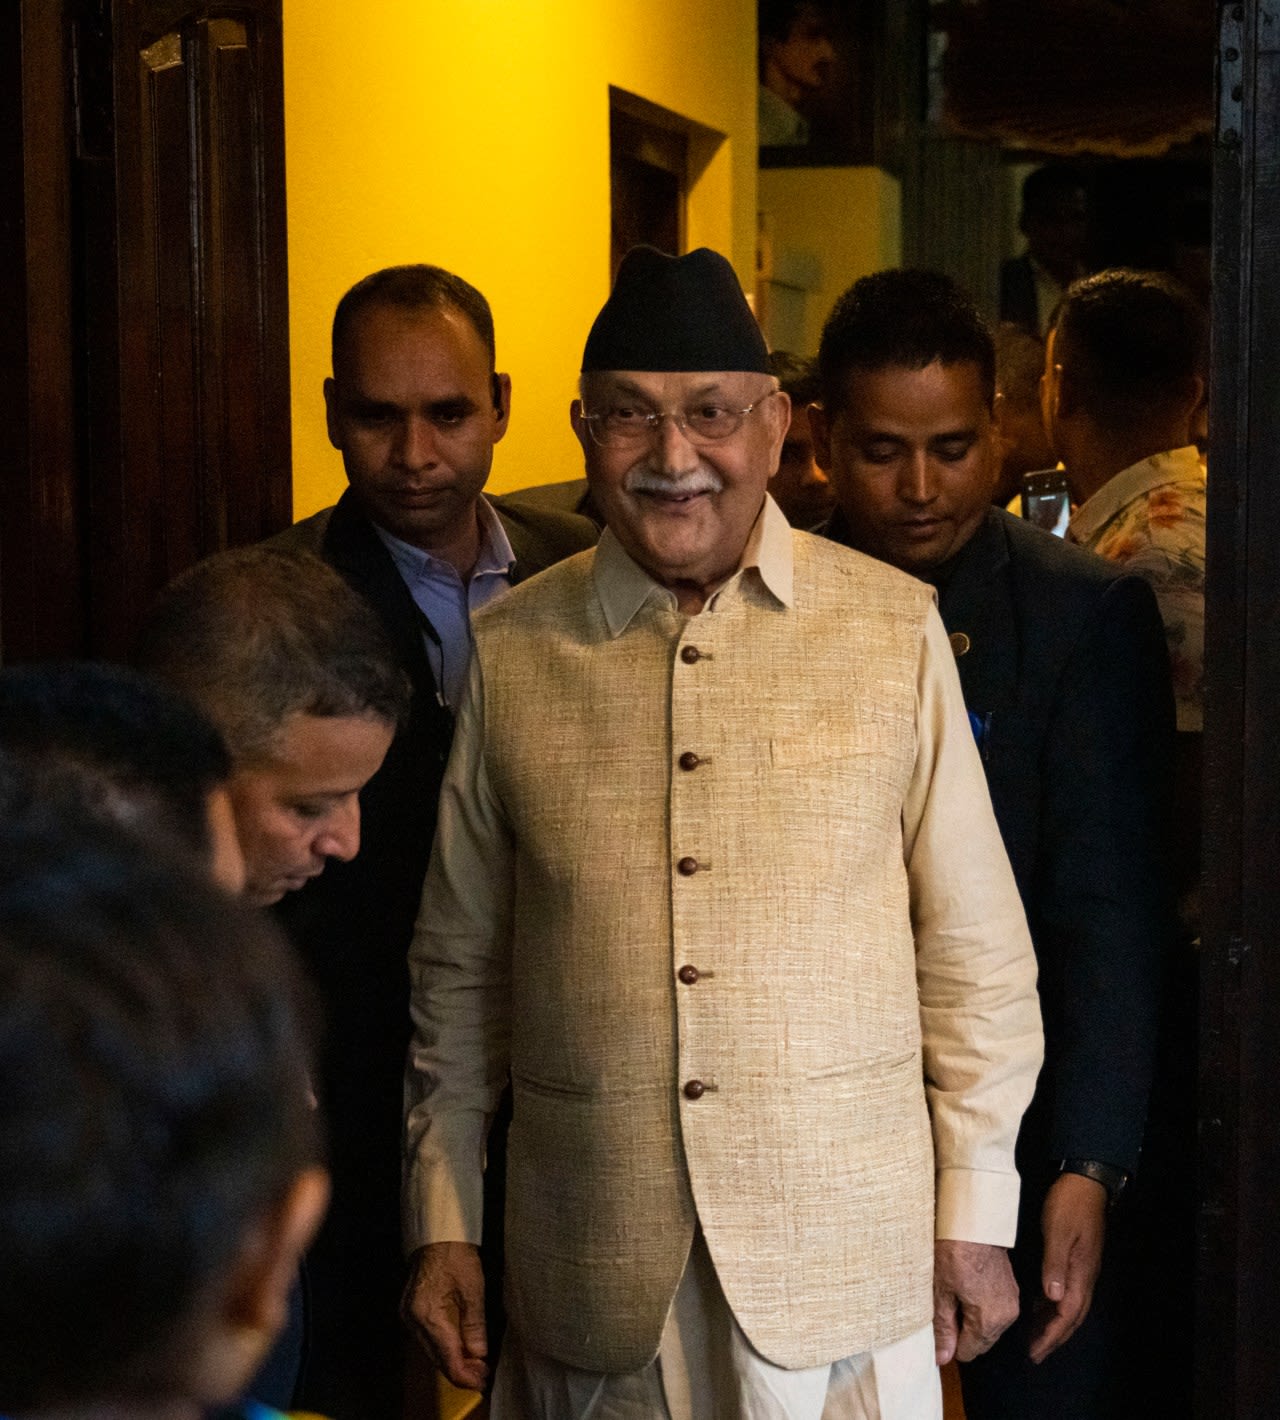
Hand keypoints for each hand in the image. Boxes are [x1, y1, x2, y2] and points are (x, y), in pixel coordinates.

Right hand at [401, 1241, 487, 1390]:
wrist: (437, 1235)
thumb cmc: (456, 1255)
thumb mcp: (473, 1288)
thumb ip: (475, 1325)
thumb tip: (479, 1354)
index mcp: (428, 1315)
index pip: (447, 1359)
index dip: (466, 1375)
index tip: (484, 1378)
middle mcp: (413, 1320)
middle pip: (437, 1360)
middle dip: (461, 1371)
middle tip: (483, 1374)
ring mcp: (408, 1317)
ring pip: (431, 1352)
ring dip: (452, 1360)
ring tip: (476, 1364)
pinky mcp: (410, 1312)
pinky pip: (427, 1339)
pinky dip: (444, 1347)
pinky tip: (459, 1347)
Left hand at [933, 1239, 1019, 1363]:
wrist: (975, 1221)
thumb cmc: (954, 1251)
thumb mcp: (941, 1291)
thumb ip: (943, 1328)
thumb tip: (942, 1357)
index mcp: (989, 1320)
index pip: (968, 1352)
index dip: (950, 1341)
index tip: (940, 1320)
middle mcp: (1006, 1315)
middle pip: (980, 1342)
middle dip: (961, 1330)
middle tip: (946, 1302)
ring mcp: (1011, 1301)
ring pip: (987, 1327)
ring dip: (971, 1318)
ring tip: (956, 1290)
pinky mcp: (1011, 1289)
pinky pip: (994, 1311)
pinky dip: (980, 1306)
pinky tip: (967, 1285)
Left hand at [1028, 1172, 1106, 1363]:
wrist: (1085, 1183)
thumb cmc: (1069, 1205)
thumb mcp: (1058, 1231)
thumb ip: (1055, 1263)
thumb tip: (1052, 1296)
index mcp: (1081, 1273)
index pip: (1067, 1314)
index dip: (1051, 1335)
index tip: (1035, 1351)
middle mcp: (1085, 1276)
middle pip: (1071, 1317)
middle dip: (1053, 1337)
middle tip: (1034, 1354)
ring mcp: (1082, 1269)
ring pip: (1069, 1306)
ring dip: (1053, 1323)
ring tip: (1034, 1338)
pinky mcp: (1077, 1260)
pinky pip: (1066, 1292)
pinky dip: (1052, 1305)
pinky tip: (1039, 1306)